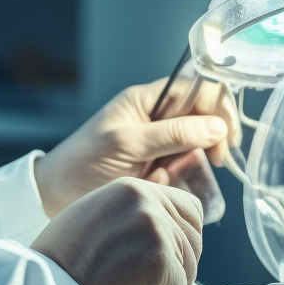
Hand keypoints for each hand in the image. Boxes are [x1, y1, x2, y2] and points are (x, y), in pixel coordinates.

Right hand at [31, 178, 202, 284]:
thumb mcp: (95, 215)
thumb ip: (131, 212)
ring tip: (129, 283)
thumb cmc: (63, 262)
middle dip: (177, 262)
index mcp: (131, 188)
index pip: (188, 207)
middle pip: (195, 238)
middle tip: (140, 273)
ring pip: (190, 265)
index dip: (180, 236)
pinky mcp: (161, 260)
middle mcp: (147, 203)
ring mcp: (156, 230)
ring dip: (167, 282)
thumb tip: (164, 221)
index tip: (159, 253)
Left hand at [34, 78, 239, 216]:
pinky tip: (165, 185)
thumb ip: (171, 134)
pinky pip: (186, 169)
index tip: (226, 135)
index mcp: (148, 99)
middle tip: (212, 162)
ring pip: (198, 147)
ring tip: (172, 176)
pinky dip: (183, 179)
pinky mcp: (160, 167)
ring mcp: (160, 143)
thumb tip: (217, 127)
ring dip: (193, 163)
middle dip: (211, 140)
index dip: (218, 107)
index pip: (196, 89)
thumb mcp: (127, 144)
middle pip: (204, 118)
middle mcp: (158, 118)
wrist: (57, 195)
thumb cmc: (84, 162)